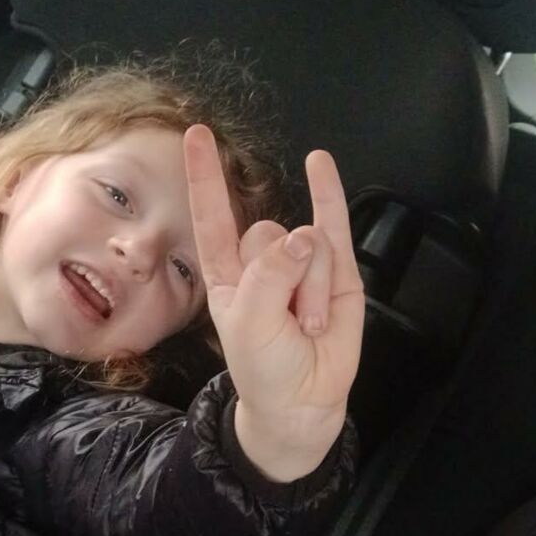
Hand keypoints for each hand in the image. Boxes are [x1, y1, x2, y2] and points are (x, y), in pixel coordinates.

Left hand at [183, 125, 363, 480]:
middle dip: (283, 276)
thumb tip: (308, 236)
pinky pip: (334, 221)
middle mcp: (262, 261)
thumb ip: (271, 274)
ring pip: (311, 246)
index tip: (196, 135)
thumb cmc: (265, 367)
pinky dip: (329, 192)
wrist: (304, 400)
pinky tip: (320, 163)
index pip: (213, 216)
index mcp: (228, 273)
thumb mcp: (250, 322)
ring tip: (311, 324)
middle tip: (287, 320)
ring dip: (314, 290)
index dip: (206, 177)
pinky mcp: (339, 270)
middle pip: (270, 233)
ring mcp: (302, 263)